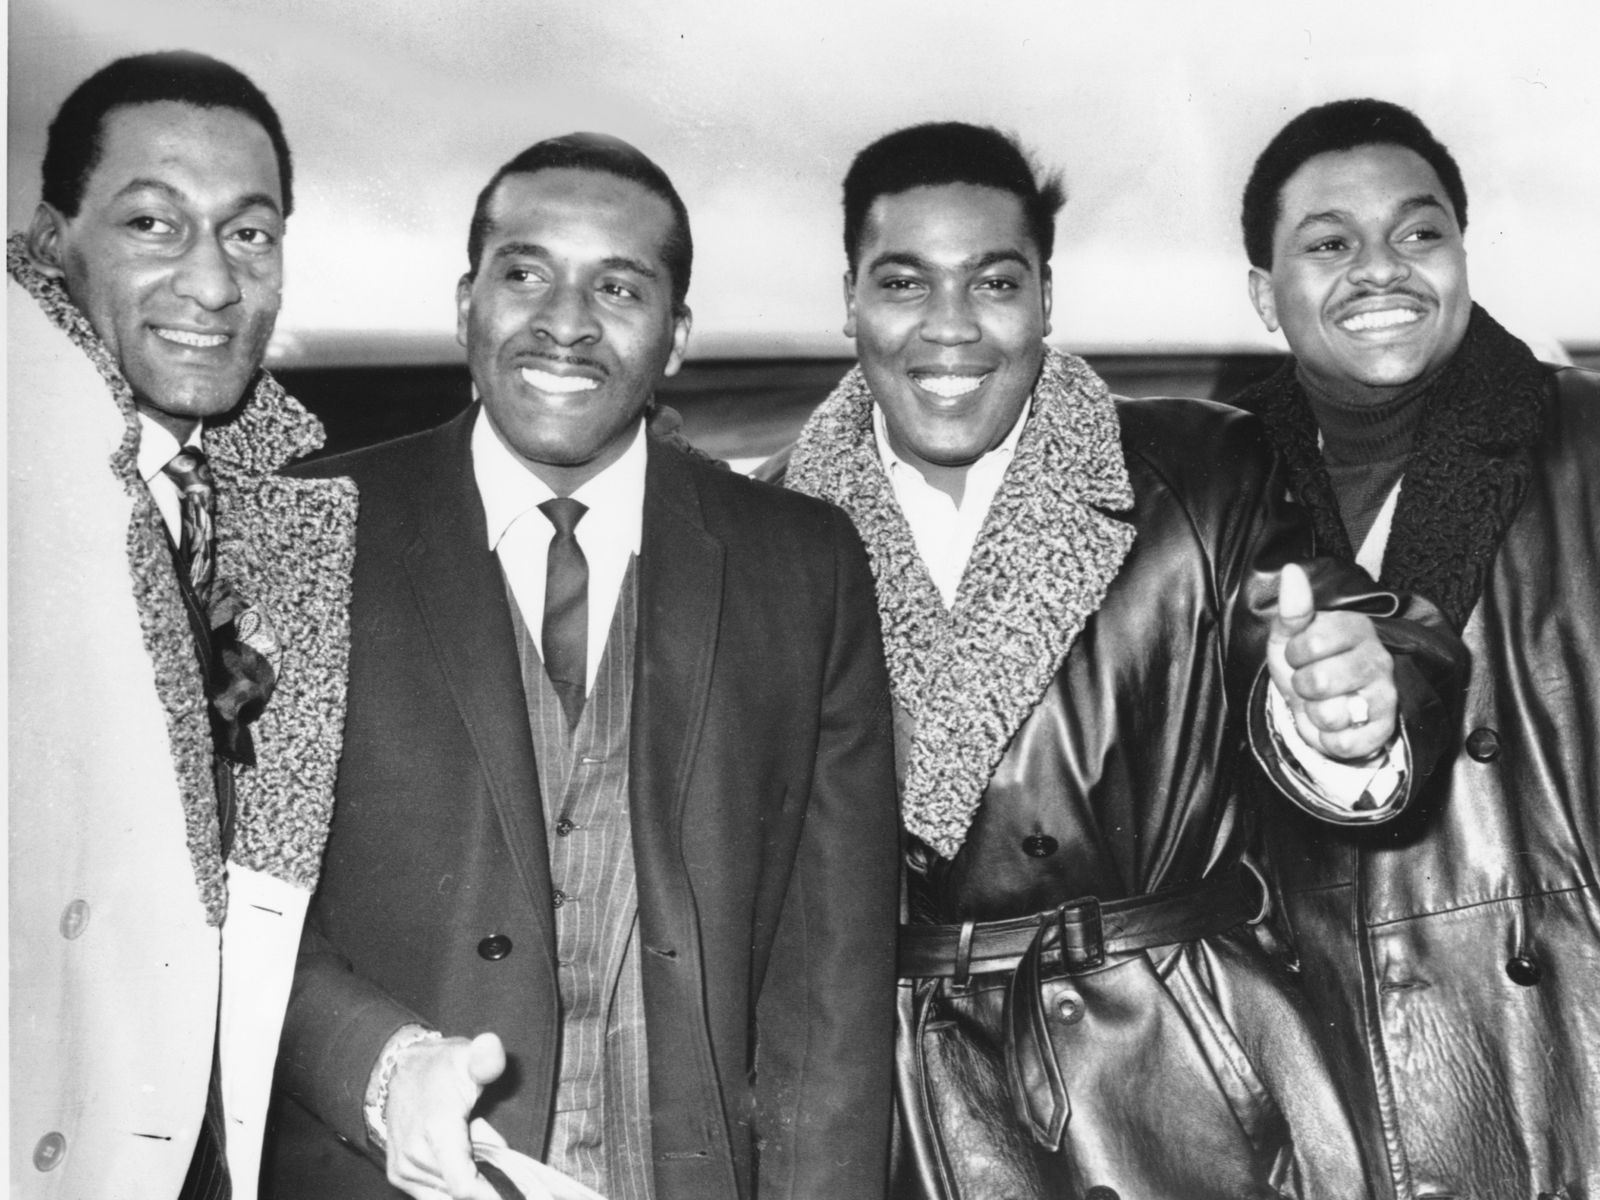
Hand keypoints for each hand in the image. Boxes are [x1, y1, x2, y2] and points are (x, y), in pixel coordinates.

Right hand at [382, 1031, 506, 1199]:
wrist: (401, 1070)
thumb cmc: (442, 1066)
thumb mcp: (468, 1055)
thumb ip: (486, 1057)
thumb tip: (491, 1048)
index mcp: (437, 1131)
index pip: (464, 1186)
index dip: (490, 1193)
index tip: (509, 1189)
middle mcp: (415, 1156)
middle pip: (462, 1191)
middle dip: (482, 1176)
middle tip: (483, 1140)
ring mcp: (404, 1169)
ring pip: (448, 1194)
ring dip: (465, 1176)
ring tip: (467, 1142)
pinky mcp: (399, 1176)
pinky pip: (433, 1194)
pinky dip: (449, 1182)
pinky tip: (454, 1153)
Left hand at [1266, 563, 1397, 760]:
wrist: (1318, 705)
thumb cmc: (1305, 664)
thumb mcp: (1289, 635)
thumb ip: (1293, 606)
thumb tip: (1291, 571)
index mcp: (1355, 628)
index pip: (1312, 642)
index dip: (1295, 654)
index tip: (1300, 654)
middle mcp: (1378, 659)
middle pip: (1319, 681)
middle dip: (1302, 686)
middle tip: (1311, 682)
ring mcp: (1384, 695)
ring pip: (1329, 714)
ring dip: (1314, 713)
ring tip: (1323, 702)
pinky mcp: (1383, 729)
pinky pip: (1341, 742)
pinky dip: (1326, 738)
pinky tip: (1335, 723)